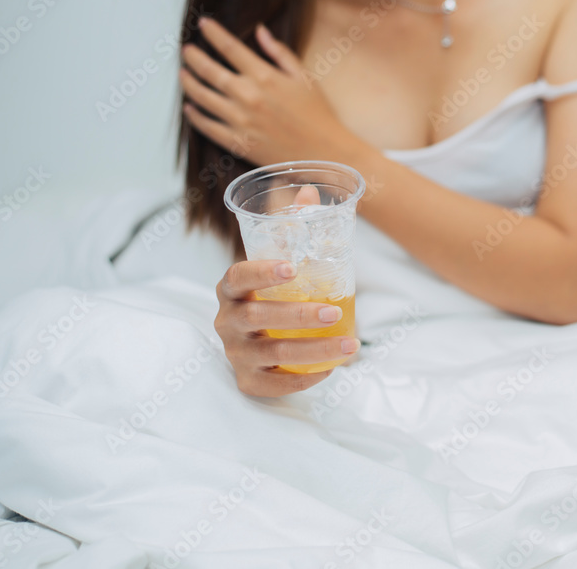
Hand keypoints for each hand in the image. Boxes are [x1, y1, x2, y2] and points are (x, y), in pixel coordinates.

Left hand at [179, 17, 359, 165]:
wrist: (324, 153)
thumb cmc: (318, 114)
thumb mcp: (304, 77)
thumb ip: (280, 53)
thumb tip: (260, 31)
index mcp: (264, 76)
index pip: (230, 48)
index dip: (214, 33)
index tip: (203, 23)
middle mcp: (247, 96)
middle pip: (209, 71)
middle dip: (194, 57)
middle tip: (185, 50)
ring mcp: (240, 120)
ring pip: (203, 97)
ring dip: (189, 83)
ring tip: (182, 74)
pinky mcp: (238, 142)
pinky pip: (208, 127)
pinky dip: (195, 117)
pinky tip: (189, 108)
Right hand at [216, 185, 357, 397]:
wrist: (255, 344)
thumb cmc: (271, 297)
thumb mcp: (279, 265)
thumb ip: (294, 229)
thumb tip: (311, 192)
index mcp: (231, 290)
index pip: (237, 278)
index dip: (260, 272)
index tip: (291, 267)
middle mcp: (227, 322)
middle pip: (258, 317)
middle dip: (298, 314)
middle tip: (334, 309)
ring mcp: (236, 354)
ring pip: (273, 353)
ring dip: (314, 349)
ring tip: (349, 343)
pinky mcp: (248, 381)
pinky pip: (276, 384)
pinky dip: (305, 378)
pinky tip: (331, 368)